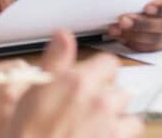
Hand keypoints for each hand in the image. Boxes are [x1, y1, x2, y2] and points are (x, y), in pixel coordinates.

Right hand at [7, 32, 141, 137]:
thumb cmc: (28, 131)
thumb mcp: (35, 90)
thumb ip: (55, 60)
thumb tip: (63, 35)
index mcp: (78, 81)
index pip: (108, 62)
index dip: (99, 69)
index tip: (90, 78)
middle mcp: (98, 98)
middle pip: (117, 83)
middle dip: (106, 89)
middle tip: (88, 102)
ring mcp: (109, 119)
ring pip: (126, 101)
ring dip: (116, 106)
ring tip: (98, 117)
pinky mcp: (115, 136)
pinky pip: (134, 124)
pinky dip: (125, 126)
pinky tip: (109, 130)